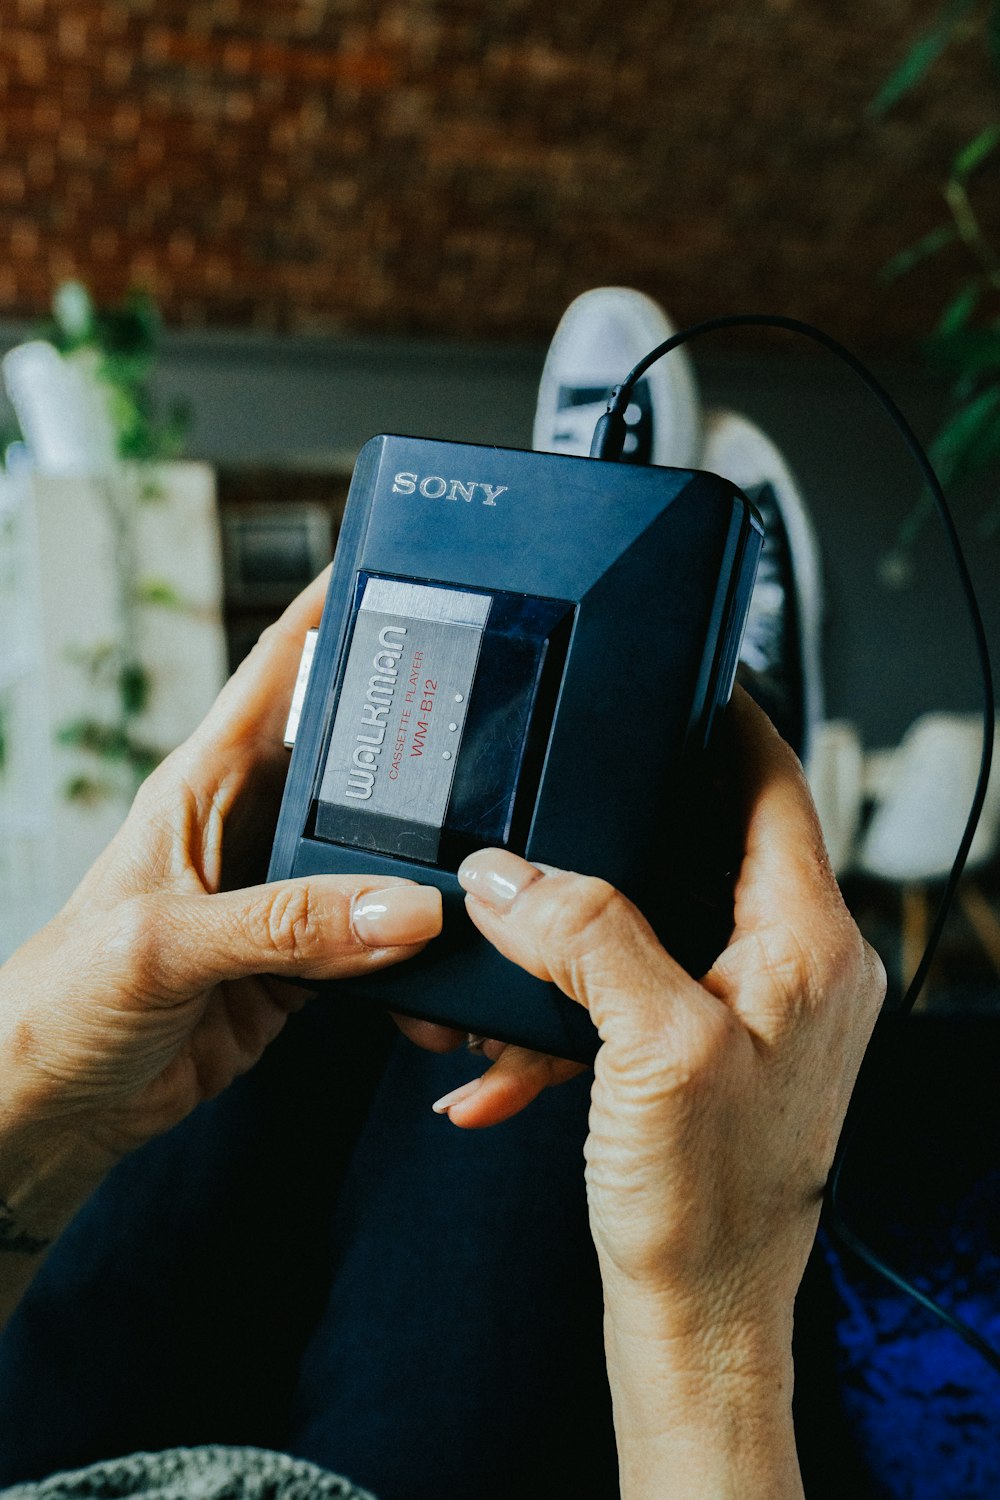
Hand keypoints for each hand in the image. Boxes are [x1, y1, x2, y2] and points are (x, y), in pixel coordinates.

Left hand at [0, 571, 441, 1175]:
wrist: (53, 1105)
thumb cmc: (62, 999)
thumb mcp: (168, 945)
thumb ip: (290, 924)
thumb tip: (409, 906)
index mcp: (203, 782)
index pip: (278, 668)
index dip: (335, 609)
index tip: (402, 568)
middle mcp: (249, 825)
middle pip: (352, 758)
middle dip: (418, 740)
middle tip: (497, 724)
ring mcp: (282, 894)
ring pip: (379, 853)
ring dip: (428, 860)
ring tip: (490, 853)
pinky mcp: (303, 961)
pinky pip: (379, 939)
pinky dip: (417, 951)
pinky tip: (449, 956)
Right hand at [438, 689, 884, 1374]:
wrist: (702, 1320)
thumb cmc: (709, 1204)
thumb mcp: (648, 1049)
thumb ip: (584, 934)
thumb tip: (509, 872)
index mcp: (808, 941)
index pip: (774, 781)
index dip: (725, 712)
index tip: (674, 669)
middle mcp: (796, 964)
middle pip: (710, 837)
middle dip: (625, 818)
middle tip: (561, 782)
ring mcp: (756, 1007)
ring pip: (658, 915)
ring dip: (576, 931)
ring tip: (505, 944)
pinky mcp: (712, 1048)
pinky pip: (635, 989)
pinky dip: (572, 1008)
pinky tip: (504, 1056)